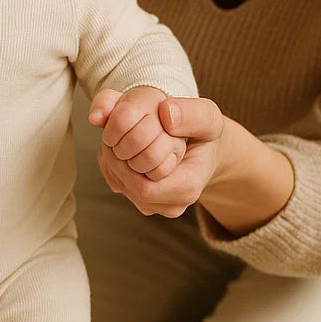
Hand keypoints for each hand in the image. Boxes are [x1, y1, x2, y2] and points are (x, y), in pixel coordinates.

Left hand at [91, 95, 223, 217]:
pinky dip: (115, 167)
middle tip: (112, 132)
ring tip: (118, 137)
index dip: (126, 159)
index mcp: (187, 188)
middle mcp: (172, 206)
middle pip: (128, 187)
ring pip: (121, 186)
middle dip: (115, 159)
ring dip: (113, 162)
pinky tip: (122, 148)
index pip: (143, 186)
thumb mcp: (208, 117)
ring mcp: (157, 207)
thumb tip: (166, 115)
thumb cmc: (205, 134)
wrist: (204, 151)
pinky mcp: (145, 203)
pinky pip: (121, 185)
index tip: (121, 130)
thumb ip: (193, 114)